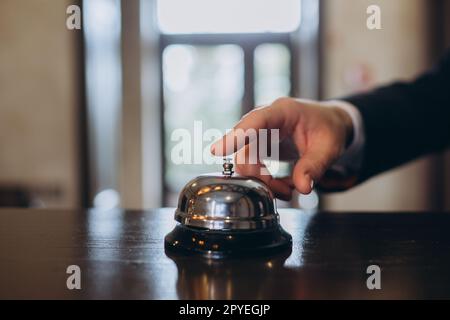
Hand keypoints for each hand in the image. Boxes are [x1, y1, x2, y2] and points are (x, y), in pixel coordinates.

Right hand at [210, 97, 353, 199]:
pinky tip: (285, 184)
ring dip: (263, 181)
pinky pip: (251, 166)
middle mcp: (265, 120)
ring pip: (246, 162)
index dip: (236, 136)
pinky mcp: (257, 145)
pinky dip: (266, 180)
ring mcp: (259, 133)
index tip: (217, 150)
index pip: (255, 121)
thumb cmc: (328, 129)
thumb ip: (315, 166)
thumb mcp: (329, 148)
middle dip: (261, 176)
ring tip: (289, 189)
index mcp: (283, 111)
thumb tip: (302, 188)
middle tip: (287, 191)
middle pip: (245, 150)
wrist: (328, 125)